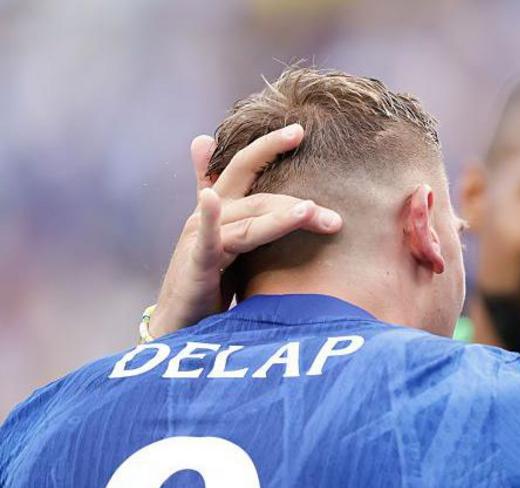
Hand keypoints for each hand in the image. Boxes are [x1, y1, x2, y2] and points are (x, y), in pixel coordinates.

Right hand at [149, 125, 342, 336]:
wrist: (181, 323)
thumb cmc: (207, 278)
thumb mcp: (224, 235)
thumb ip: (228, 197)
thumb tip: (204, 140)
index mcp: (222, 207)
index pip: (246, 166)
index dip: (269, 146)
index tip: (300, 130)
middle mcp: (209, 215)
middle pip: (259, 198)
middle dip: (299, 206)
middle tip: (335, 218)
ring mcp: (201, 237)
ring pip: (248, 220)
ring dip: (281, 217)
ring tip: (311, 213)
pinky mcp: (196, 263)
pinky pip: (207, 239)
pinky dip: (209, 218)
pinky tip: (210, 198)